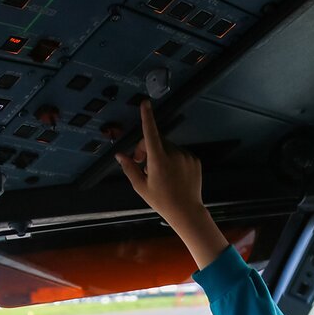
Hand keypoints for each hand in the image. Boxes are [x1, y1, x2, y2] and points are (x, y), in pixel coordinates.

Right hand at [115, 101, 202, 226]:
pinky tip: (173, 175)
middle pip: (157, 141)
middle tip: (141, 163)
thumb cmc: (161, 200)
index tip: (145, 103)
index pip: (150, 133)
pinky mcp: (194, 159)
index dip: (147, 117)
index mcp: (158, 160)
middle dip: (147, 148)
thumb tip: (120, 155)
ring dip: (161, 154)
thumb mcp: (141, 186)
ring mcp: (186, 156)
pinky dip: (174, 159)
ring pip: (168, 147)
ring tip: (160, 173)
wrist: (186, 210)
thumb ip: (130, 168)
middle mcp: (173, 154)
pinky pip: (180, 153)